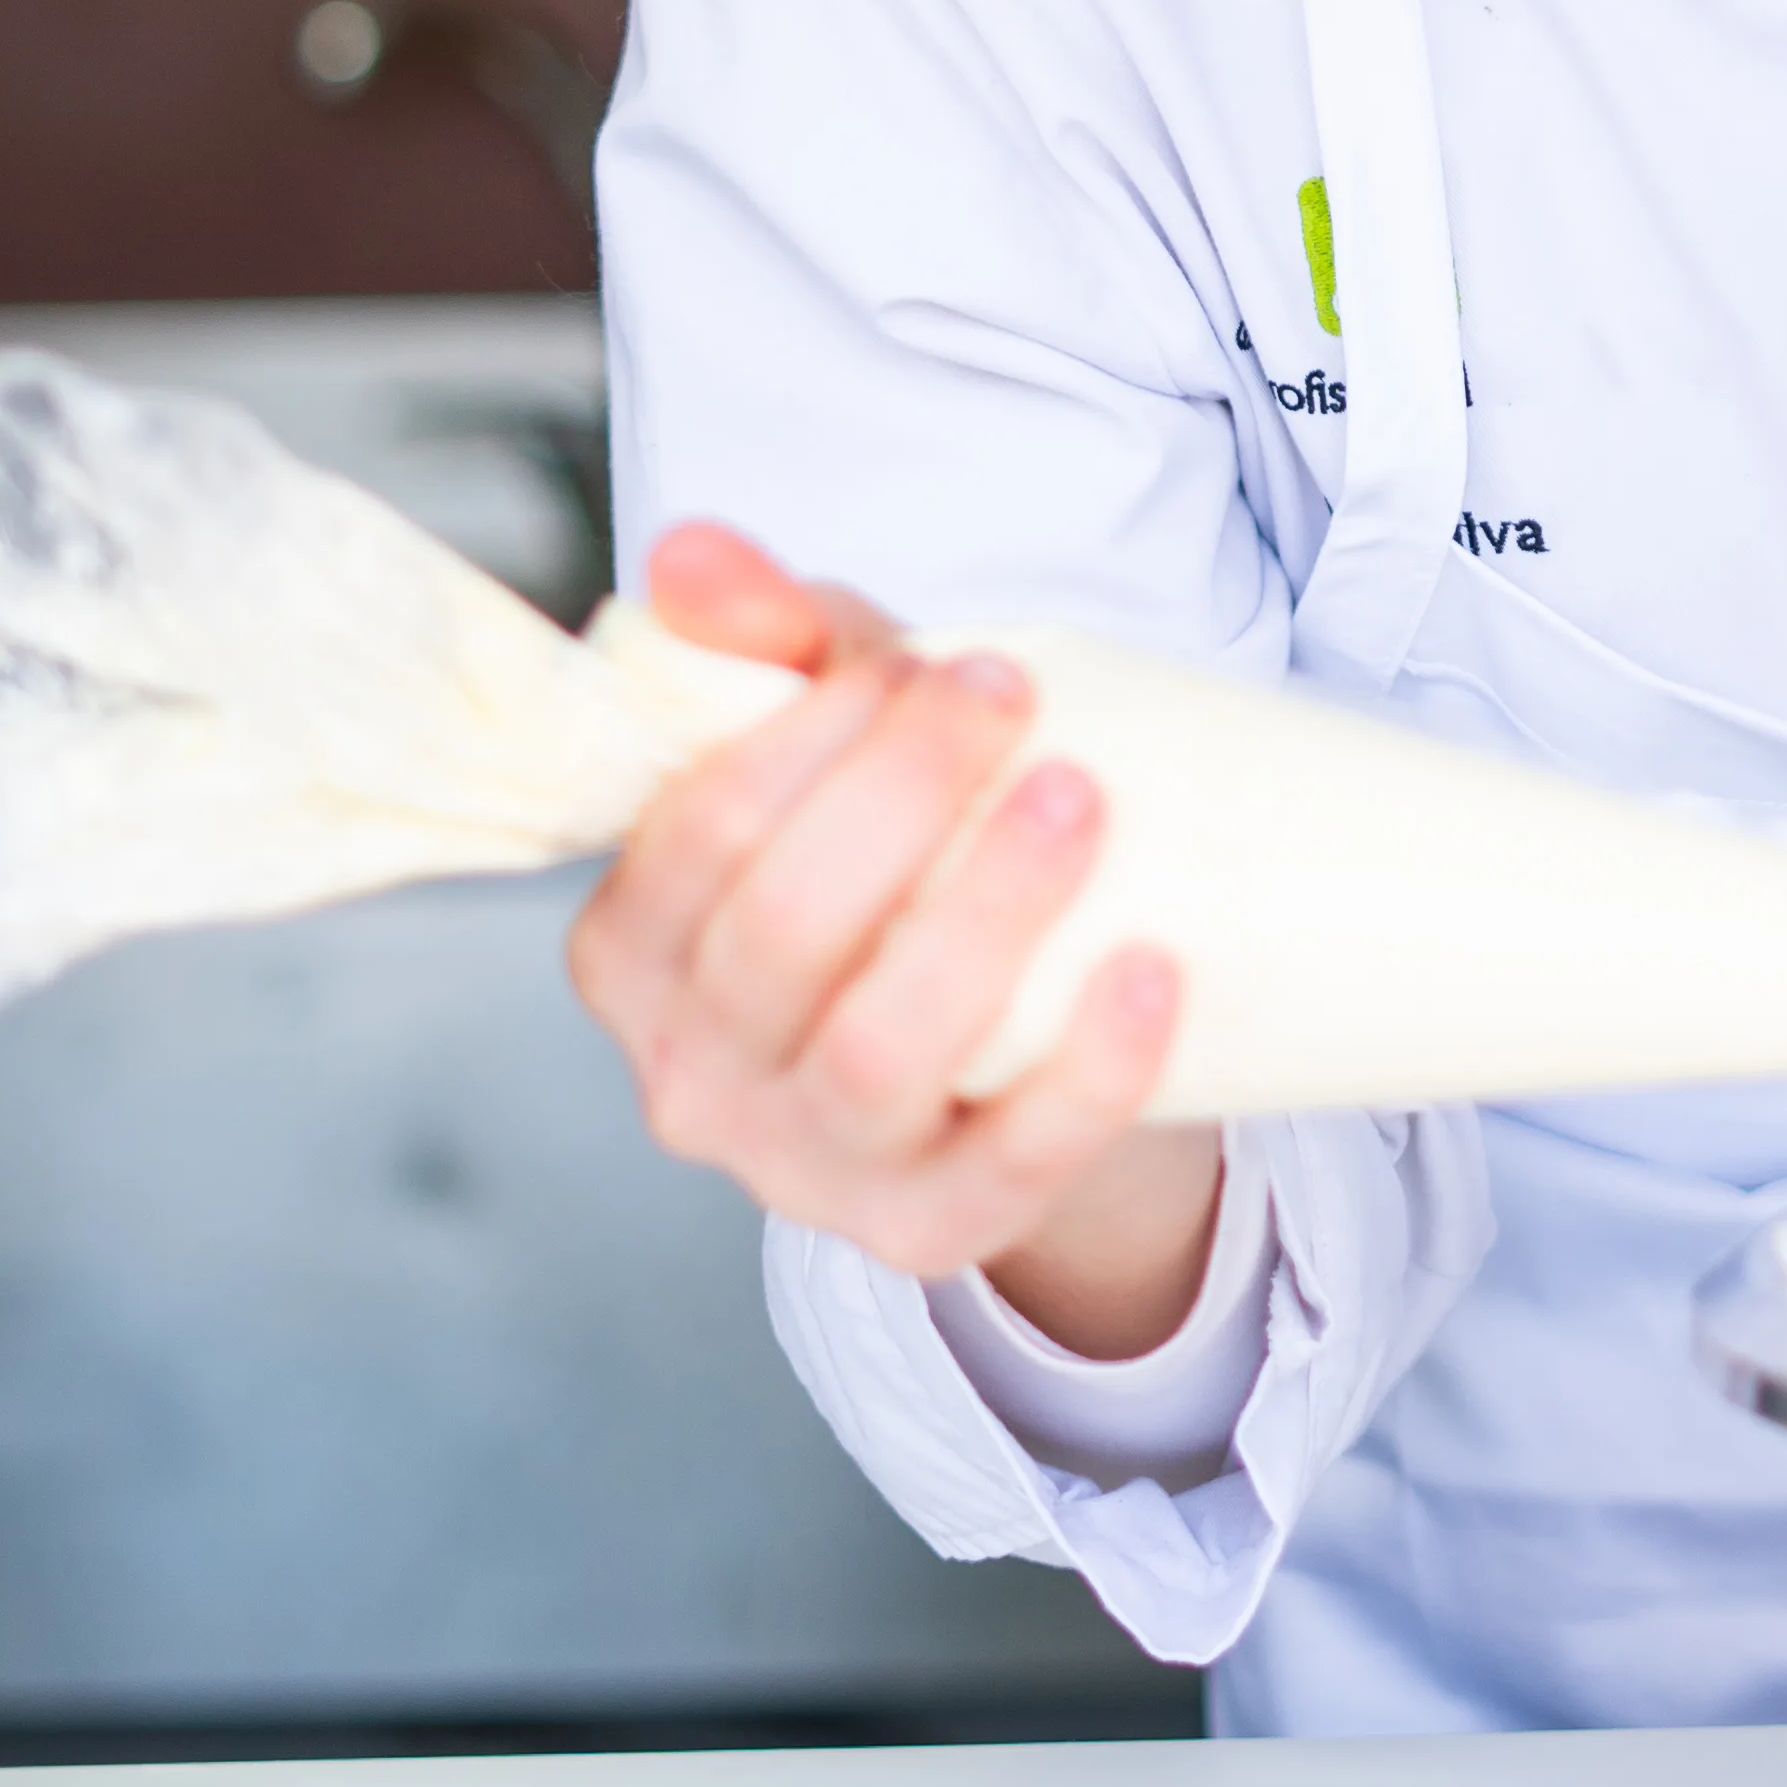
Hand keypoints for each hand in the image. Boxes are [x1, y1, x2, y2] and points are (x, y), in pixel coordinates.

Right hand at [564, 522, 1226, 1349]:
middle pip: (784, 935)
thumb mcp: (834, 734)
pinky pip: (1007, 1169)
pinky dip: (1086, 1074)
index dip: (810, 737)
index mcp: (633, 953)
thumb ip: (768, 632)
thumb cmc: (898, 854)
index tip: (927, 660)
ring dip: (985, 917)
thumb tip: (694, 555)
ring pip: (881, 1053)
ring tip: (1081, 800)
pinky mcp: (929, 1232)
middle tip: (1011, 696)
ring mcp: (806, 1171)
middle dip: (904, 799)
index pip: (697, 834)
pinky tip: (1153, 972)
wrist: (1009, 1039)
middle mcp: (691, 1078)